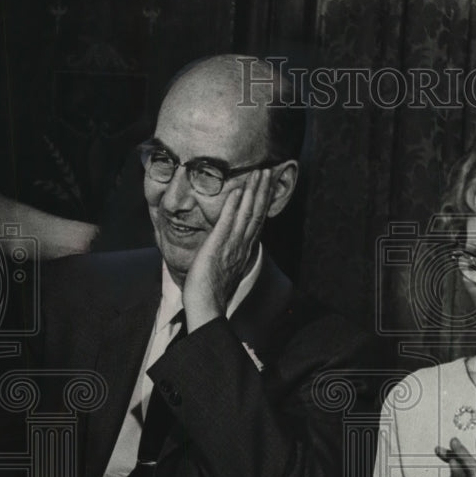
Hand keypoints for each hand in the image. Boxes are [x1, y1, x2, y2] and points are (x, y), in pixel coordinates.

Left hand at [183, 168, 273, 329]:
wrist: (206, 306)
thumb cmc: (211, 291)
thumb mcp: (224, 267)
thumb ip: (229, 252)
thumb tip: (228, 244)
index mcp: (243, 249)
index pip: (256, 220)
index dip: (262, 201)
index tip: (267, 184)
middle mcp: (242, 245)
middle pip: (257, 213)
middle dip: (263, 190)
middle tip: (269, 170)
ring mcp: (232, 245)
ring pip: (247, 214)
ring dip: (253, 192)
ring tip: (259, 173)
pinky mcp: (218, 246)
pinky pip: (227, 223)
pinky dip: (233, 206)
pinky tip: (237, 190)